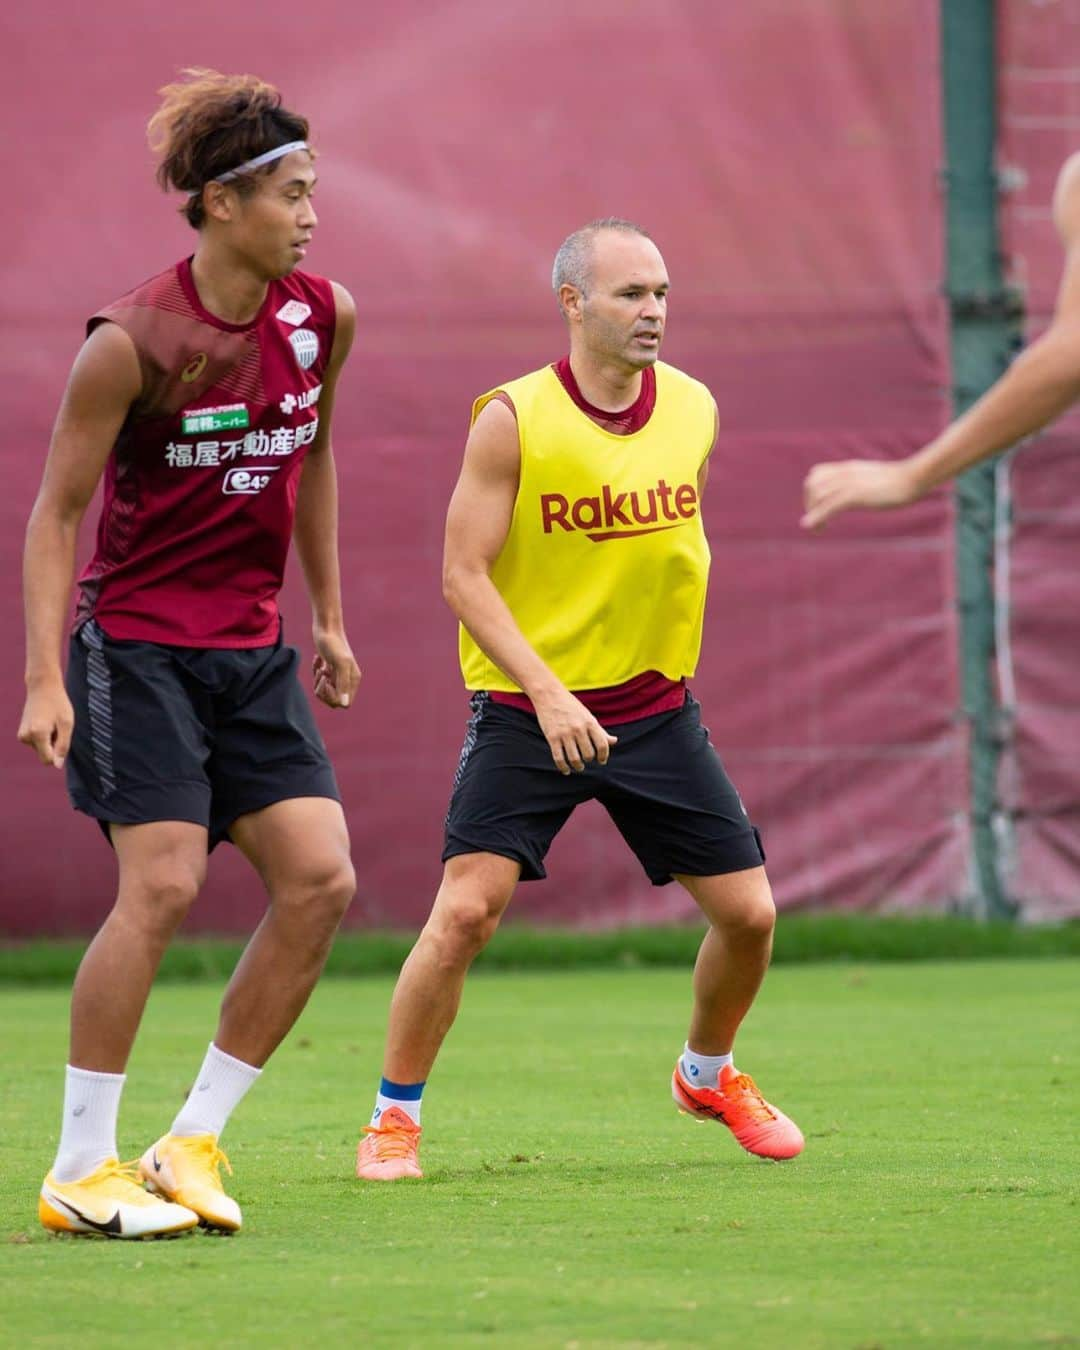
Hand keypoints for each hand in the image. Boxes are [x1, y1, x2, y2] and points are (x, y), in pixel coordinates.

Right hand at [18, 680, 73, 767]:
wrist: (42, 688)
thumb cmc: (58, 704)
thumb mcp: (67, 724)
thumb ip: (63, 746)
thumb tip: (57, 765)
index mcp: (38, 734)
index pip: (48, 760)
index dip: (58, 755)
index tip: (62, 738)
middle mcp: (26, 737)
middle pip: (45, 754)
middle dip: (54, 745)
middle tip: (57, 727)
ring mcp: (22, 736)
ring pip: (42, 749)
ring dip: (50, 739)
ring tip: (51, 722)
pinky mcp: (21, 734)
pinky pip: (37, 743)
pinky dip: (44, 737)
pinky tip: (45, 722)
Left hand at [311, 628, 360, 708]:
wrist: (326, 626)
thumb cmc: (333, 643)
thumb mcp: (339, 663)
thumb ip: (343, 684)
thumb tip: (344, 705)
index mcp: (353, 680)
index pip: (344, 703)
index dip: (332, 697)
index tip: (326, 681)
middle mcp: (347, 679)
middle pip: (334, 700)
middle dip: (323, 690)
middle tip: (321, 674)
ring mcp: (337, 674)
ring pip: (325, 691)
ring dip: (318, 681)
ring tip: (319, 667)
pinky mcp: (328, 668)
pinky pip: (320, 681)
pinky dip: (316, 671)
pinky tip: (317, 659)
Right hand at [532, 687, 617, 774]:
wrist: (549, 695)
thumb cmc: (570, 706)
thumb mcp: (588, 716)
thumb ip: (600, 730)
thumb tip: (614, 741)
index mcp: (590, 722)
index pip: (602, 745)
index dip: (603, 756)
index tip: (601, 761)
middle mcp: (578, 729)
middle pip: (588, 754)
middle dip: (589, 760)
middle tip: (587, 760)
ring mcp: (565, 734)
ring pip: (574, 758)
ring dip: (578, 766)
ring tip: (579, 767)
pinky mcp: (552, 737)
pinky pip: (559, 758)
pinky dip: (563, 767)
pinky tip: (566, 770)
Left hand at [801, 459, 919, 529]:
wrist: (913, 478)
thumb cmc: (897, 482)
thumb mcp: (872, 478)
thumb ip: (859, 482)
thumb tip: (855, 493)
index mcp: (847, 468)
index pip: (816, 473)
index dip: (811, 491)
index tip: (818, 507)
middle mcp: (844, 473)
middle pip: (811, 484)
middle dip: (809, 504)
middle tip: (818, 520)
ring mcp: (850, 483)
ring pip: (818, 496)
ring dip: (813, 514)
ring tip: (820, 529)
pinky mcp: (856, 495)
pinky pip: (830, 505)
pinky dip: (818, 517)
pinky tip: (815, 528)